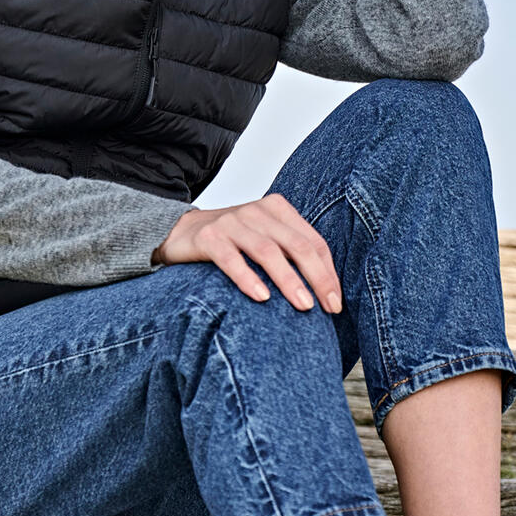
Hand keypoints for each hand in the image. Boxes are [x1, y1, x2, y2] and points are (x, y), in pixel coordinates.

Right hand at [152, 193, 343, 313]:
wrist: (180, 233)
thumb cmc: (232, 242)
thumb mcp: (265, 239)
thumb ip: (290, 254)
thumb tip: (326, 291)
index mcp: (277, 209)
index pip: (313, 241)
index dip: (328, 272)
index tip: (336, 302)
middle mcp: (256, 211)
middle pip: (296, 245)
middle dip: (317, 277)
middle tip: (328, 307)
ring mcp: (231, 222)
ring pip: (267, 251)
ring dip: (288, 280)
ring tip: (303, 305)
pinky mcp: (208, 237)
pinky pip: (231, 258)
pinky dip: (248, 278)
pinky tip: (261, 297)